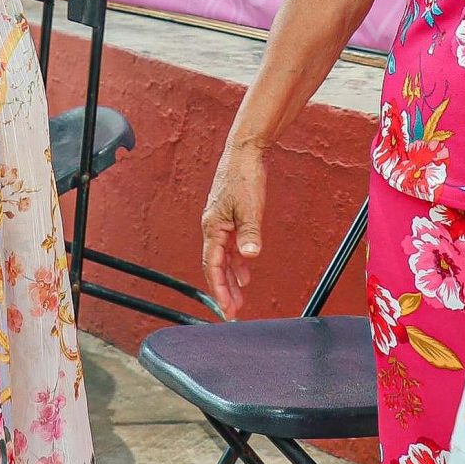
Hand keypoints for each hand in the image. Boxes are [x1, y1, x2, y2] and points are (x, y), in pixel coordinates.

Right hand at [200, 136, 268, 317]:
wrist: (245, 152)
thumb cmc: (244, 177)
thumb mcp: (251, 208)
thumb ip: (250, 233)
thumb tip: (250, 256)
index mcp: (213, 227)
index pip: (213, 266)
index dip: (219, 289)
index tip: (227, 309)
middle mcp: (213, 227)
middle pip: (215, 266)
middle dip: (224, 290)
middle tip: (233, 311)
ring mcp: (221, 222)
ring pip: (223, 258)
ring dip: (230, 278)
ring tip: (239, 297)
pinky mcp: (230, 217)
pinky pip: (230, 246)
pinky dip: (236, 261)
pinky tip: (245, 272)